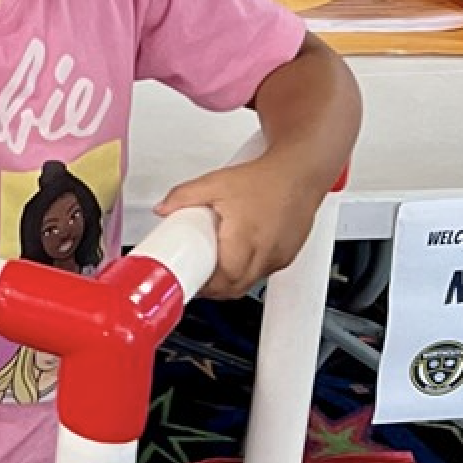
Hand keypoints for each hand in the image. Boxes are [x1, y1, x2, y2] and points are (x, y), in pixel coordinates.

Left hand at [155, 153, 334, 299]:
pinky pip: (265, 272)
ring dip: (231, 282)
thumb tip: (162, 208)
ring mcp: (280, 256)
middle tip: (197, 279)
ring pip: (251, 282)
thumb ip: (184, 195)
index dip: (205, 287)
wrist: (299, 173)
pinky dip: (248, 272)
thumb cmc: (265, 179)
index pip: (225, 280)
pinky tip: (238, 258)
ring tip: (214, 268)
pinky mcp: (288, 255)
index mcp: (246, 240)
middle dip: (215, 289)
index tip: (190, 284)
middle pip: (236, 287)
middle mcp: (266, 253)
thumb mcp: (215, 183)